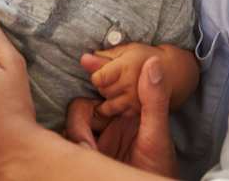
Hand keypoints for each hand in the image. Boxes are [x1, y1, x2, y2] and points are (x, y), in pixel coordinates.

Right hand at [65, 58, 177, 176]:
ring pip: (70, 132)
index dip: (92, 88)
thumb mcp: (158, 133)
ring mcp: (96, 142)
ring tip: (92, 158)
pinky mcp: (88, 158)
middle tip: (89, 148)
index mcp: (124, 112)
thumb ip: (154, 100)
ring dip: (75, 143)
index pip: (101, 93)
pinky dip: (70, 157)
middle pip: (79, 112)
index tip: (89, 92)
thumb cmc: (159, 167)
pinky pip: (68, 151)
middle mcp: (107, 125)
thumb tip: (152, 62)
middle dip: (78, 129)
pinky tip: (85, 165)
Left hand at [81, 43, 162, 117]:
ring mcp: (135, 101)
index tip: (104, 70)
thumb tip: (83, 59)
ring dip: (110, 97)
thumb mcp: (125, 50)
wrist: (169, 73)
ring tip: (119, 87)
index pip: (98, 77)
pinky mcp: (138, 112)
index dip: (98, 73)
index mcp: (127, 67)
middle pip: (102, 90)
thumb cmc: (144, 57)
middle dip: (105, 84)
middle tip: (116, 77)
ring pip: (108, 105)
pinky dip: (118, 107)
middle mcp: (131, 85)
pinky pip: (118, 113)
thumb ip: (103, 57)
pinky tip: (124, 97)